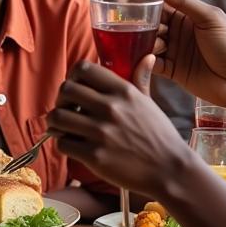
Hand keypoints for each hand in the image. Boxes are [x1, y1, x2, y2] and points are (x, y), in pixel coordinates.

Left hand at [46, 58, 191, 196]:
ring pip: (57, 117)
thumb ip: (140, 79)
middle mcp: (111, 108)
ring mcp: (101, 132)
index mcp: (124, 91)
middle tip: (67, 109)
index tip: (76, 88)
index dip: (73, 77)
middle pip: (65, 90)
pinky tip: (73, 145)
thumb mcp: (150, 103)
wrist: (169, 170)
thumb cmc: (159, 136)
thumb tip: (147, 56)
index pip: (83, 68)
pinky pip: (62, 143)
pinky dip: (63, 143)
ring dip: (56, 122)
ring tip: (64, 127)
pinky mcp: (94, 156)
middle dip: (61, 99)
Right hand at [152, 0, 225, 109]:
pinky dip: (147, 61)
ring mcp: (175, 52)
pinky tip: (149, 59)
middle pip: (153, 25)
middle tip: (144, 28)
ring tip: (158, 46)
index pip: (163, 6)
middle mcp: (179, 33)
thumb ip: (184, 1)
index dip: (149, 4)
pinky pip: (152, 64)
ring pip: (150, 44)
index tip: (136, 3)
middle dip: (145, 25)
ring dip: (148, 43)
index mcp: (188, 17)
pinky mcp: (171, 71)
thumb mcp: (209, 18)